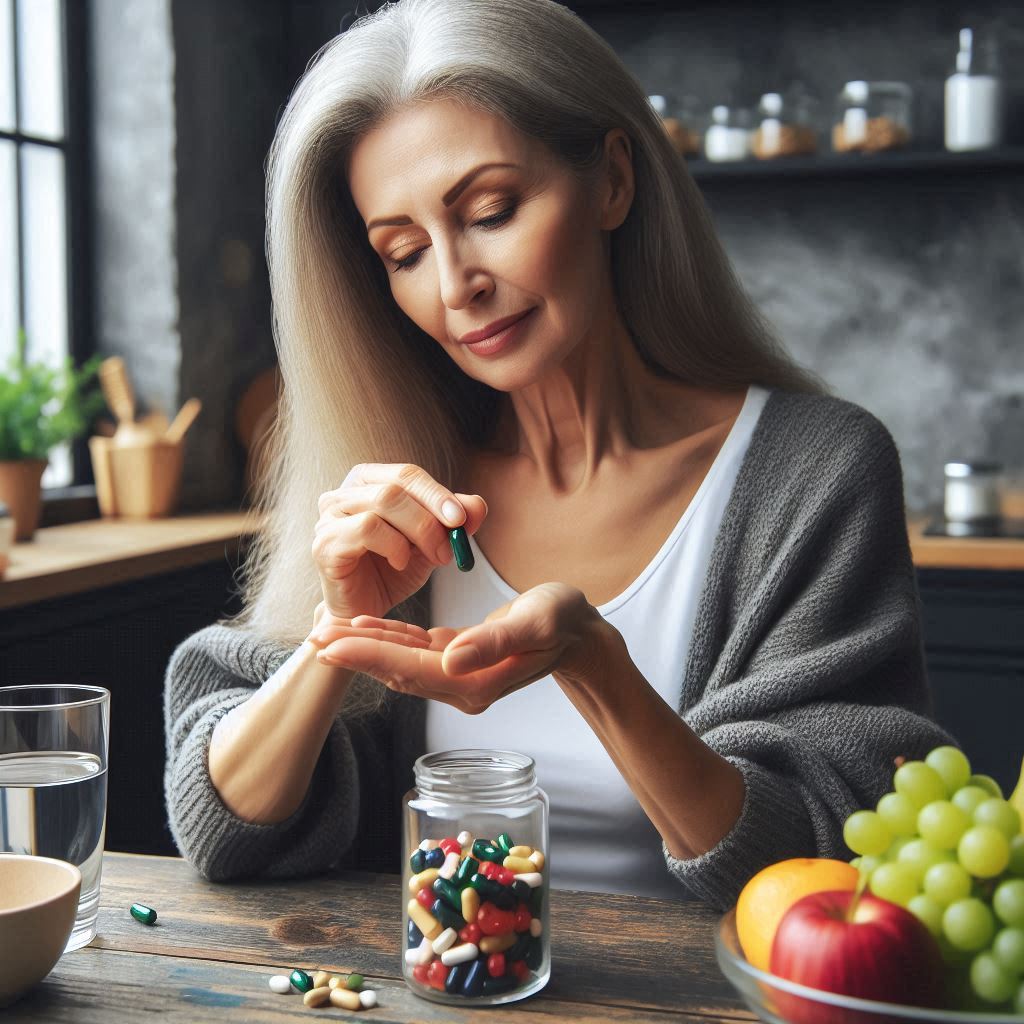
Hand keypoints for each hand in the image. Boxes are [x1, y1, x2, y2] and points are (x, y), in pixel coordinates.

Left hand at [308, 582, 610, 713]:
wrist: (580, 631)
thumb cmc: (563, 620)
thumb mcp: (537, 622)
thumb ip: (494, 642)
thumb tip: (451, 658)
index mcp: (476, 681)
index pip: (412, 670)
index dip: (369, 655)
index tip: (331, 643)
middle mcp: (461, 684)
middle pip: (397, 670)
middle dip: (354, 654)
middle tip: (312, 638)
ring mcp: (459, 674)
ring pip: (401, 662)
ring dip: (364, 647)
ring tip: (326, 632)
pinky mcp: (459, 658)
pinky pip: (415, 651)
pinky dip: (389, 639)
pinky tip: (366, 627)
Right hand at [312, 463, 486, 620]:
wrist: (365, 613)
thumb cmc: (393, 572)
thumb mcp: (432, 544)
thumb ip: (453, 523)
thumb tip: (478, 505)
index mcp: (368, 483)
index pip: (407, 474)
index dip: (437, 493)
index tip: (462, 518)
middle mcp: (343, 494)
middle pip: (396, 485)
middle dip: (432, 513)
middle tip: (451, 542)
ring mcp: (329, 517)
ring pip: (382, 502)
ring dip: (418, 530)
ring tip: (431, 556)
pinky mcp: (324, 544)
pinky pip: (365, 528)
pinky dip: (393, 545)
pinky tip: (401, 563)